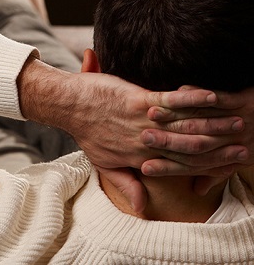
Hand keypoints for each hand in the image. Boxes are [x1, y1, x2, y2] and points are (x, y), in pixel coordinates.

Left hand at [17, 60, 246, 209]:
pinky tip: (211, 95)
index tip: (231, 162)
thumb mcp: (104, 164)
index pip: (181, 165)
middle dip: (220, 145)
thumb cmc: (86, 131)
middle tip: (245, 142)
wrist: (67, 105)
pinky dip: (192, 98)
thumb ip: (126, 184)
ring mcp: (141, 121)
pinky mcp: (137, 99)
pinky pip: (170, 100)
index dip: (208, 166)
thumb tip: (141, 208)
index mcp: (140, 158)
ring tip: (236, 119)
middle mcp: (145, 142)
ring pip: (184, 125)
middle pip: (189, 147)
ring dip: (213, 122)